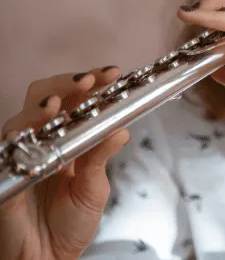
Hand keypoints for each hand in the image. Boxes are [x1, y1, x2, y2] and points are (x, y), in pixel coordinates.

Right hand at [0, 67, 129, 259]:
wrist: (49, 259)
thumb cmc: (71, 224)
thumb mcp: (94, 187)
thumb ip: (101, 157)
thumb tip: (122, 128)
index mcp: (68, 139)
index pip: (77, 100)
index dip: (91, 83)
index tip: (111, 73)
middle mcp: (42, 140)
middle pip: (46, 97)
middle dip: (66, 84)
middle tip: (88, 82)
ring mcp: (21, 154)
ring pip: (23, 117)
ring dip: (43, 105)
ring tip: (59, 104)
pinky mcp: (4, 172)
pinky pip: (8, 148)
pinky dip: (22, 136)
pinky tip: (37, 132)